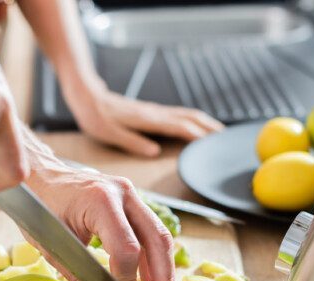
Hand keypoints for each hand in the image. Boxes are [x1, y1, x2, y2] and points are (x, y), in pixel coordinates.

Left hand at [0, 128, 176, 280]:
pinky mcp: (131, 200)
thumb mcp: (54, 249)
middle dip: (161, 276)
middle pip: (155, 239)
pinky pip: (150, 230)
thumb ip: (82, 280)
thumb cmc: (39, 210)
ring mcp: (129, 193)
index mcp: (100, 201)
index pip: (127, 248)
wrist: (39, 177)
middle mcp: (122, 193)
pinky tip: (155, 279)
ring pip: (159, 234)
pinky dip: (154, 256)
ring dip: (163, 268)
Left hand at [64, 81, 223, 156]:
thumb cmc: (96, 117)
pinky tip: (196, 127)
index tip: (214, 145)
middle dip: (210, 128)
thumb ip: (133, 142)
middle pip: (190, 118)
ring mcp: (154, 111)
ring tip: (219, 134)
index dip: (199, 136)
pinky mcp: (151, 111)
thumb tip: (155, 151)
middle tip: (226, 141)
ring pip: (187, 114)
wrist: (87, 96)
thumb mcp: (110, 133)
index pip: (180, 127)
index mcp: (148, 120)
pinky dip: (193, 120)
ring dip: (205, 123)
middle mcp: (155, 113)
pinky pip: (178, 115)